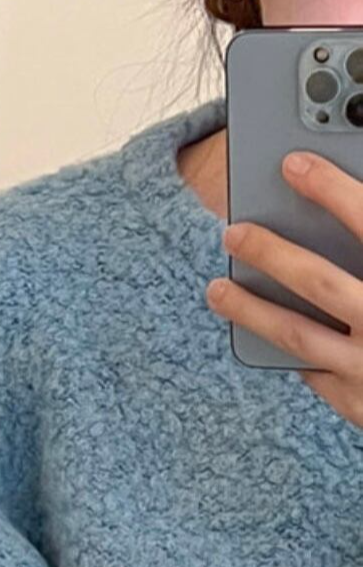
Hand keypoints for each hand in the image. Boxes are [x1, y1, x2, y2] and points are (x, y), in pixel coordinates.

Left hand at [206, 151, 362, 426]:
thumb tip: (349, 202)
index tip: (292, 164)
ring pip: (298, 336)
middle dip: (272, 253)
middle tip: (233, 232)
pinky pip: (313, 371)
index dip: (330, 189)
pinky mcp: (356, 403)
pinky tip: (261, 329)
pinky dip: (287, 349)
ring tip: (217, 289)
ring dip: (251, 311)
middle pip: (319, 282)